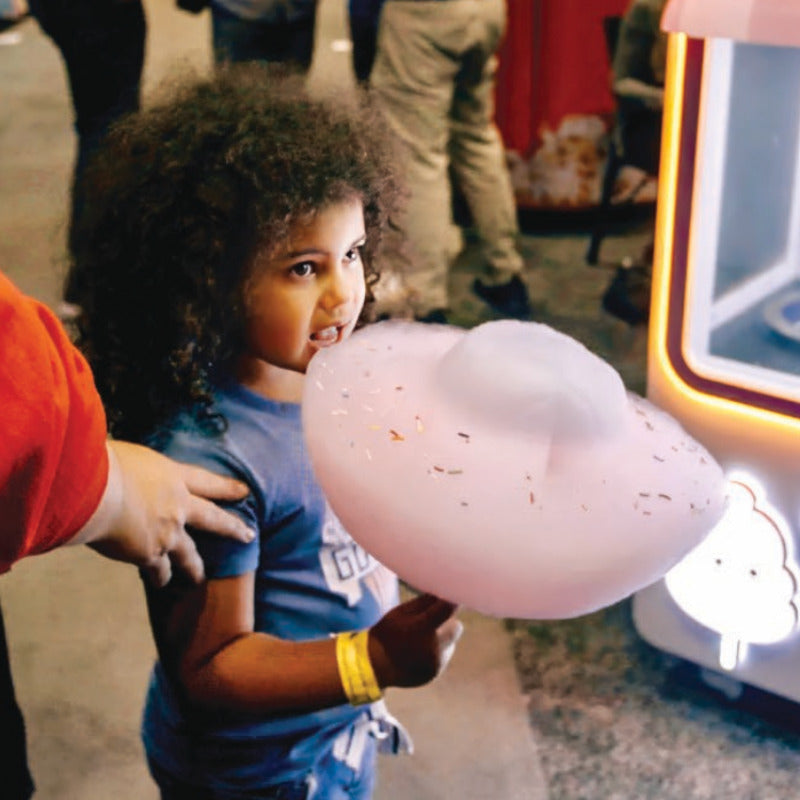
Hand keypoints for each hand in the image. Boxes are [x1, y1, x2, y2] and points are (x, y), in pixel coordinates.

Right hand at [79, 441, 253, 586]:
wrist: (94, 491)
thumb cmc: (101, 464)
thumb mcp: (128, 455)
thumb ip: (136, 467)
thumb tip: (124, 465)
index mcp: (173, 476)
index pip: (206, 481)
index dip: (227, 487)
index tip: (244, 491)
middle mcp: (177, 505)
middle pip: (212, 518)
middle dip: (232, 528)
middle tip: (248, 535)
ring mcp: (168, 532)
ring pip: (188, 554)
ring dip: (193, 567)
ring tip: (198, 577)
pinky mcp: (150, 554)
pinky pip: (158, 570)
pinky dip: (158, 577)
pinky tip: (159, 583)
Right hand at [368, 593, 462, 688]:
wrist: (374, 666)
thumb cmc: (386, 633)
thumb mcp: (400, 613)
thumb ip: (424, 602)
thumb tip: (443, 588)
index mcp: (421, 628)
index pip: (448, 608)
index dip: (454, 598)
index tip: (456, 592)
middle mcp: (432, 648)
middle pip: (457, 627)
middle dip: (448, 622)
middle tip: (433, 620)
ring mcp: (435, 664)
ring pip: (450, 642)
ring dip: (441, 638)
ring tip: (419, 640)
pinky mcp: (435, 673)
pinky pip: (443, 656)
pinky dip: (435, 652)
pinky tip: (417, 653)